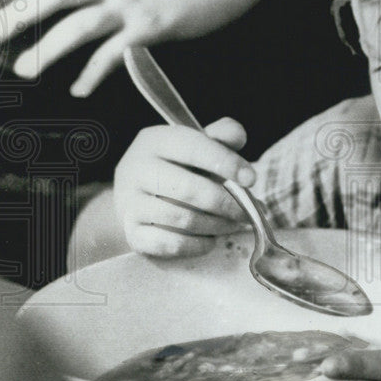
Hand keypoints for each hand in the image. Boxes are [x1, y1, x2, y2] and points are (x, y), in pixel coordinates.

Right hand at [113, 117, 254, 257]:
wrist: (138, 196)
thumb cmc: (178, 167)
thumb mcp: (197, 145)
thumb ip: (221, 137)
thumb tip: (237, 136)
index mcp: (155, 141)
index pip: (193, 147)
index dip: (225, 162)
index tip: (251, 179)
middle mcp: (136, 169)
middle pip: (188, 188)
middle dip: (226, 203)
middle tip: (249, 212)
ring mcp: (129, 203)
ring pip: (181, 218)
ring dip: (216, 225)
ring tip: (234, 224)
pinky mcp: (132, 233)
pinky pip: (170, 244)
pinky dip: (197, 244)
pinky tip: (210, 239)